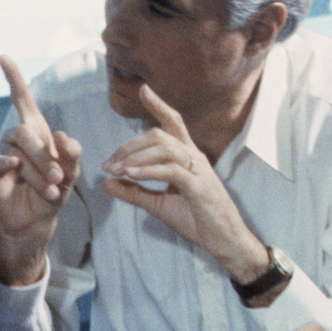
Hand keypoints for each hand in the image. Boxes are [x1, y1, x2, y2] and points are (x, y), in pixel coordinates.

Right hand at [0, 55, 82, 286]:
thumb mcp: (71, 175)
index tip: (3, 57)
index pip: (22, 99)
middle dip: (45, 156)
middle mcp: (15, 138)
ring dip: (35, 170)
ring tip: (50, 191)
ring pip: (15, 148)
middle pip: (25, 131)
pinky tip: (13, 166)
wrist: (35, 223)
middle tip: (59, 180)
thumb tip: (63, 136)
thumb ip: (72, 155)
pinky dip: (4, 162)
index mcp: (35, 132)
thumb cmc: (53, 194)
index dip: (13, 78)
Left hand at [100, 83, 272, 284]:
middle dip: (130, 145)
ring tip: (116, 170)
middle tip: (109, 164)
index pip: (173, 123)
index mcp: (187, 157)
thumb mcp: (159, 205)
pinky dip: (148, 170)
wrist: (224, 241)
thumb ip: (134, 192)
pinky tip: (131, 175)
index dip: (159, 105)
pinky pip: (171, 170)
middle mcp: (194, 157)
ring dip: (136, 158)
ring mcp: (198, 170)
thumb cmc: (196, 220)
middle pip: (159, 135)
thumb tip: (107, 182)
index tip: (143, 89)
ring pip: (164, 148)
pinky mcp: (199, 186)